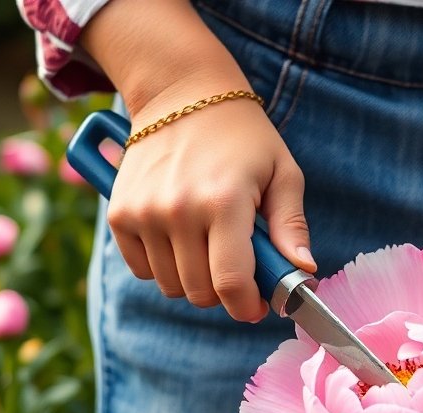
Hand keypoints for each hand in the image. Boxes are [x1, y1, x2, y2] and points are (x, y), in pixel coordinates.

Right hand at [107, 90, 313, 321]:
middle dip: (225, 293)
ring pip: (172, 286)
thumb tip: (303, 273)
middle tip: (239, 270)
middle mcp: (178, 210)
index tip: (258, 307)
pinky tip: (181, 239)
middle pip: (201, 292)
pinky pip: (142, 270)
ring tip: (210, 247)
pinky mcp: (119, 214)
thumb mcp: (282, 173)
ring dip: (195, 279)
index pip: (231, 282)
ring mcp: (144, 213)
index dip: (247, 307)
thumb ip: (292, 226)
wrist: (182, 95)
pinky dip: (163, 267)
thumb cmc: (243, 137)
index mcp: (224, 202)